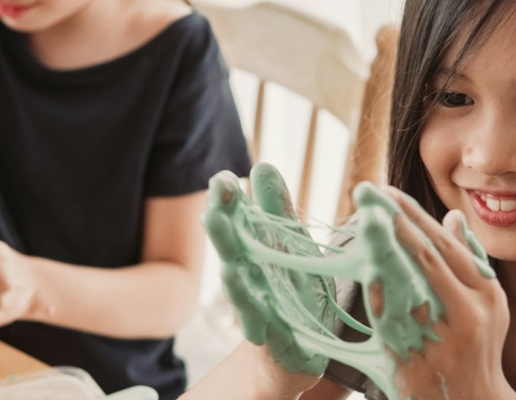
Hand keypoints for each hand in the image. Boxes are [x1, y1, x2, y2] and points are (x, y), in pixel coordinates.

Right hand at [202, 165, 331, 395]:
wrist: (302, 350)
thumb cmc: (293, 292)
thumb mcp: (291, 245)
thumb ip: (276, 209)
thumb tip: (261, 165)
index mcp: (253, 257)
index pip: (235, 225)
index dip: (228, 204)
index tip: (221, 178)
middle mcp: (250, 283)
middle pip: (233, 256)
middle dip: (223, 233)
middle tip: (213, 208)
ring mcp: (262, 314)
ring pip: (243, 295)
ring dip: (235, 281)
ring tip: (227, 266)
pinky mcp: (280, 342)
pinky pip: (269, 330)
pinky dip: (259, 318)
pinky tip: (253, 314)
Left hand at [383, 187, 515, 399]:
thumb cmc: (479, 346)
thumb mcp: (489, 303)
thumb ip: (471, 260)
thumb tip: (453, 217)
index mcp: (487, 292)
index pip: (446, 244)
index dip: (415, 215)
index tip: (389, 192)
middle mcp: (468, 310)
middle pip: (427, 255)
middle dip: (395, 220)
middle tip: (368, 193)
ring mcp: (442, 335)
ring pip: (408, 281)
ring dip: (381, 248)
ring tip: (361, 220)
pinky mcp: (417, 356)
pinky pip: (391, 317)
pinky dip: (377, 290)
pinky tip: (362, 266)